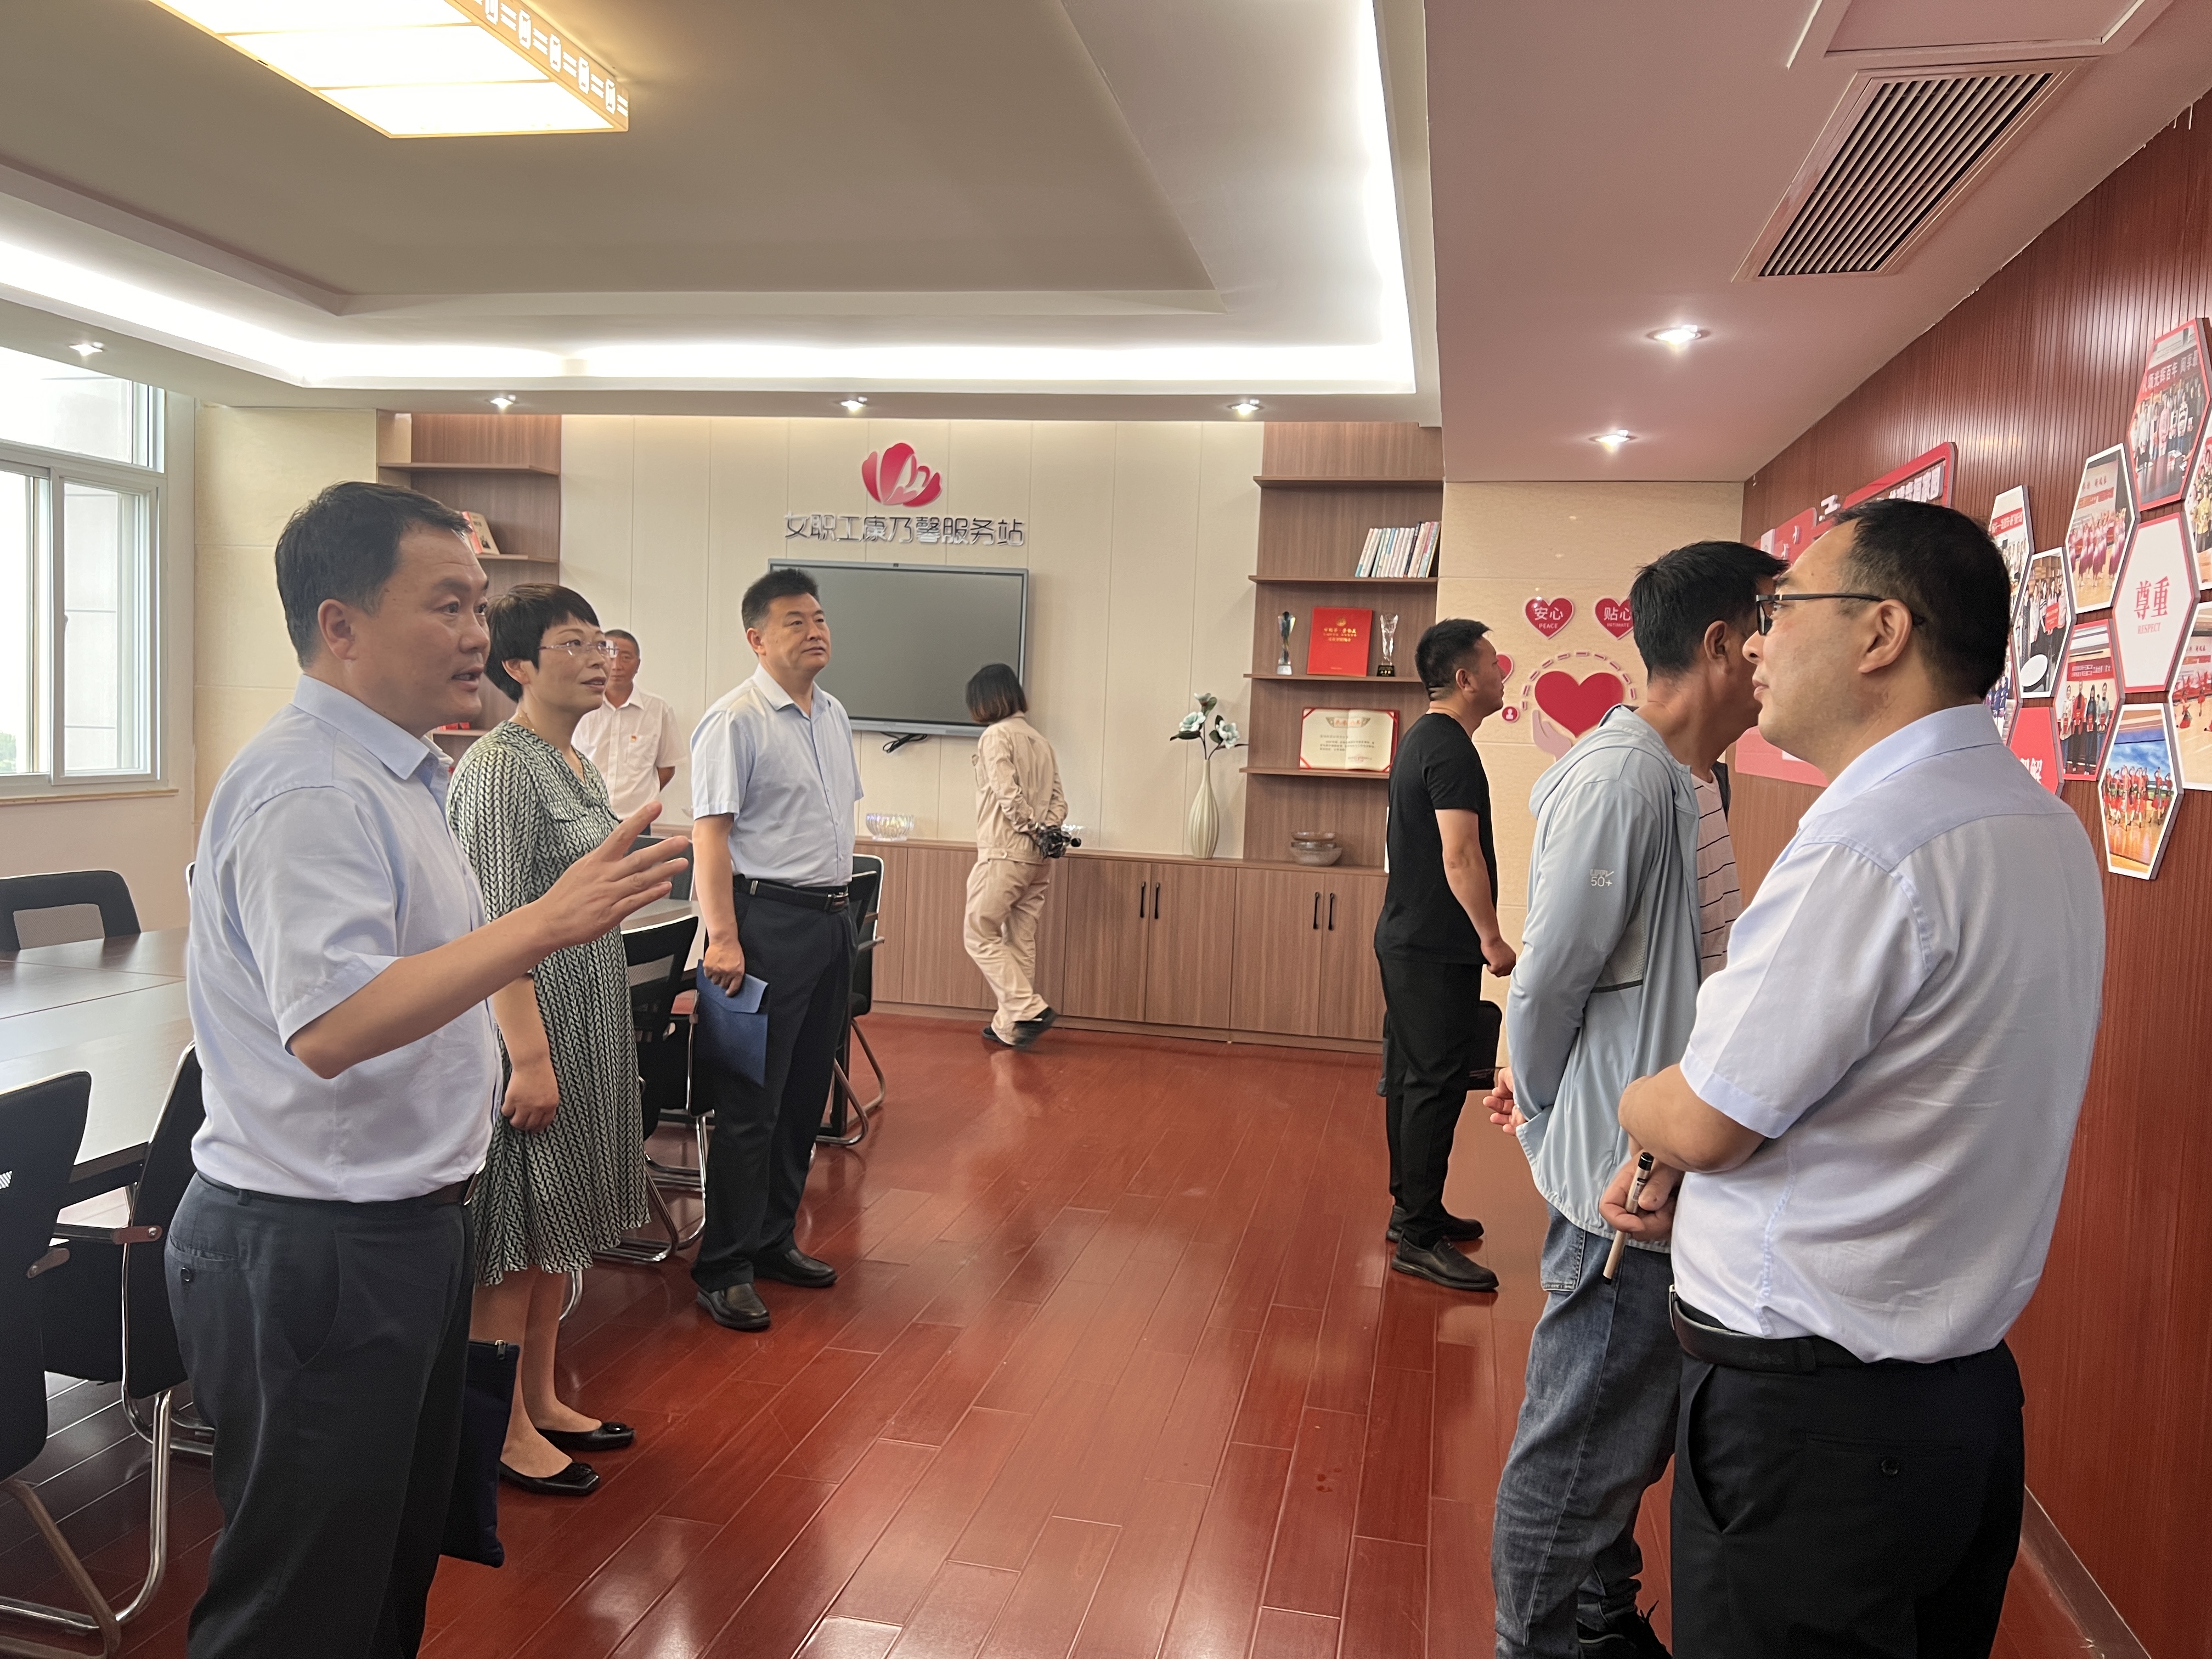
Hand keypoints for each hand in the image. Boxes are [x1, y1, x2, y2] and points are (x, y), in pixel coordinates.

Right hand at [502, 1059, 559, 1132]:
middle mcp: (538, 1108)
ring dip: (515, 1121)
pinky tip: (508, 1107)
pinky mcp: (512, 1100)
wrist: (532, 1062)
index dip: (537, 1128)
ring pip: (517, 1123)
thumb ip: (547, 1104)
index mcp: (550, 1105)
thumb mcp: (552, 1090)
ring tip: (514, 1117)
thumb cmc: (543, 1073)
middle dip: (525, 1126)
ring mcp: (524, 1105)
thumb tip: (541, 1117)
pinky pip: (507, 1112)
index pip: (544, 1123)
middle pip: (530, 1125)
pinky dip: (506, 1111)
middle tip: (521, 1123)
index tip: (533, 1130)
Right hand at [530, 803, 689, 954]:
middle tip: (681, 841)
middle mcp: (604, 875)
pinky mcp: (610, 914)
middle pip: (637, 859)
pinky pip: (635, 902)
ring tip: (682, 863)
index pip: (621, 835)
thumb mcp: (582, 869)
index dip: (639, 819)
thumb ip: (604, 860)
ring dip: (664, 871)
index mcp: (596, 861)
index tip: (655, 806)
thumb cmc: (565, 896)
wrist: (548, 922)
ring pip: (640, 879)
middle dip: (662, 849)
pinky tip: (665, 887)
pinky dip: (651, 894)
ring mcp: (608, 894)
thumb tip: (620, 847)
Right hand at [701, 934, 746, 992]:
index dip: (730, 992)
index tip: (728, 994)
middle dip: (723, 983)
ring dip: (716, 978)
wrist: (723, 939)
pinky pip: (707, 976)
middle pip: (723, 985)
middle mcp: (727, 973)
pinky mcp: (708, 967)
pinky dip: (709, 973)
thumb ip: (737, 973)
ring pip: (714, 982)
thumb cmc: (733, 948)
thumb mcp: (740, 962)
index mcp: (737, 972)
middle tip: (723, 977)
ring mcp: (717, 970)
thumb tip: (732, 983)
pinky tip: (713, 967)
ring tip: (718, 970)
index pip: (734, 987)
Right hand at [1482, 935, 1516, 975]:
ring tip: (1491, 960)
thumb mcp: (1505, 952)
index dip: (1503, 969)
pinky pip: (1491, 971)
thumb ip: (1506, 959)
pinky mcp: (1497, 966)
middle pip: (1504, 973)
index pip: (1510, 970)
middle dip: (1498, 970)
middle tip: (1493, 963)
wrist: (1492, 939)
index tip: (1499, 967)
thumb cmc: (1496, 942)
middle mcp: (1511, 963)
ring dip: (1493, 968)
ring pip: (1497, 973)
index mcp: (1513, 959)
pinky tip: (1489, 959)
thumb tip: (1502, 964)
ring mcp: (1504, 965)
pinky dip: (1488, 966)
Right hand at [1485, 1065, 1525, 1132]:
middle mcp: (1526, 1100)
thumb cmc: (1529, 1078)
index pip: (1508, 1094)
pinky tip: (1506, 1126)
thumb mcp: (1509, 1074)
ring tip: (1494, 1118)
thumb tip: (1498, 1090)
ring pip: (1512, 1119)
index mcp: (1521, 1088)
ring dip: (1501, 1119)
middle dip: (1496, 1106)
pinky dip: (1511, 1129)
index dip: (1498, 1095)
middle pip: (1508, 1107)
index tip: (1493, 1095)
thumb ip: (1501, 1082)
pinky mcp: (1530, 1123)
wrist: (1539, 1088)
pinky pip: (1520, 1129)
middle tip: (1489, 1103)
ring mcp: (1528, 1112)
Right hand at [1599, 1146, 1682, 1242]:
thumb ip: (1657, 1183)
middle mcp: (1633, 1199)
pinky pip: (1661, 1232)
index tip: (1638, 1225)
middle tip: (1669, 1207)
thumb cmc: (1675, 1159)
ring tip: (1675, 1201)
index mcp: (1626, 1183)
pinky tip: (1678, 1207)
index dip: (1619, 1220)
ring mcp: (1646, 1211)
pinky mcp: (1659, 1219)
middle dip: (1652, 1223)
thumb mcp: (1668, 1165)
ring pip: (1648, 1232)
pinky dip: (1672, 1224)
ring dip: (1666, 1221)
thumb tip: (1645, 1204)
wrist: (1692, 1163)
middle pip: (1630, 1226)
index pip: (1608, 1206)